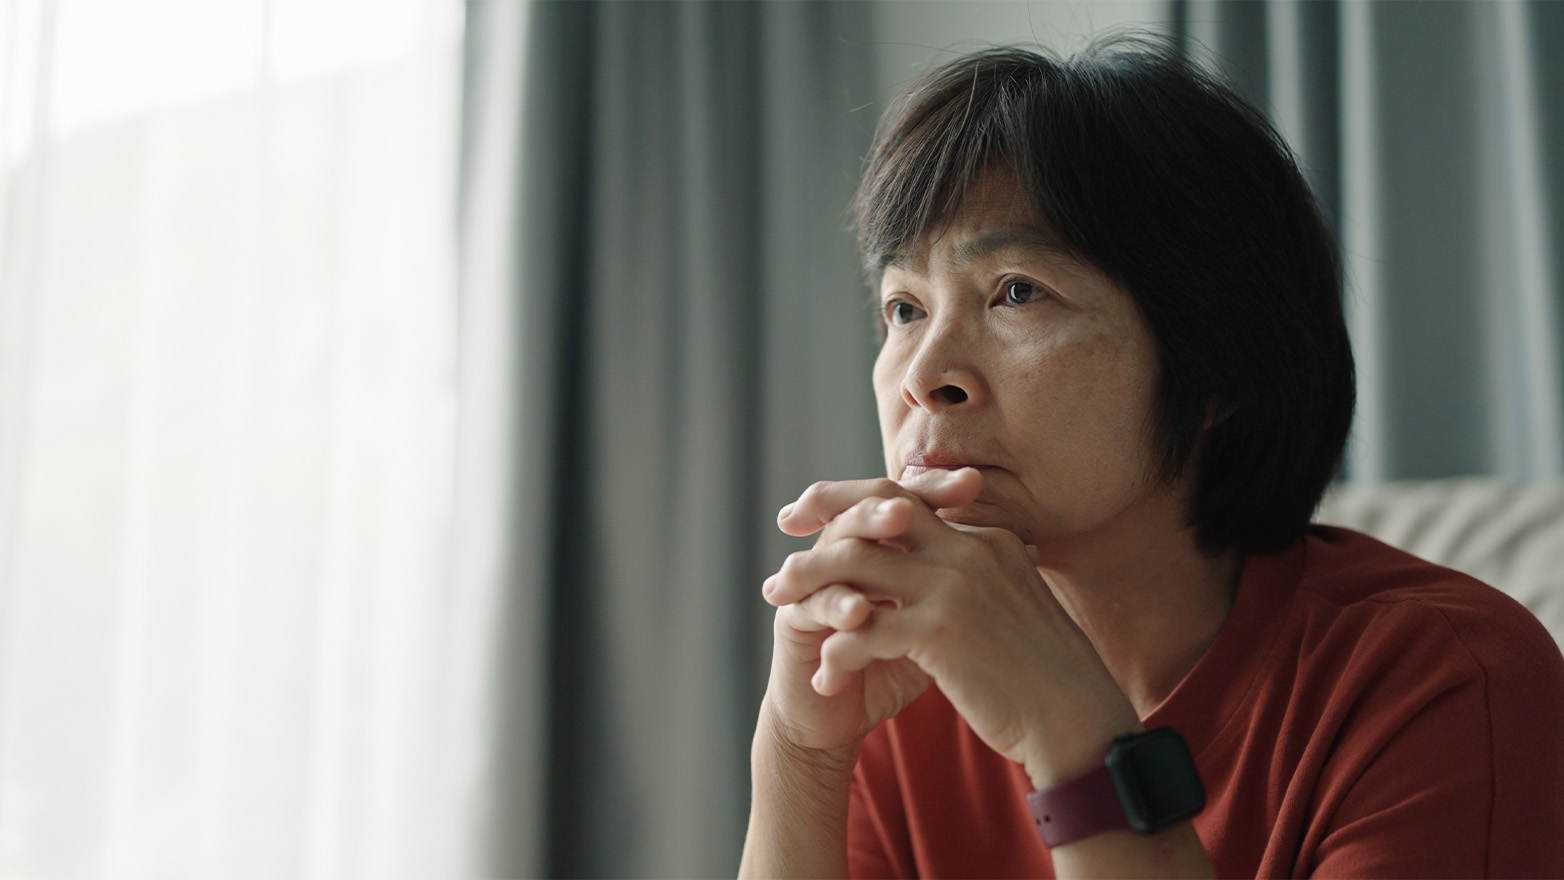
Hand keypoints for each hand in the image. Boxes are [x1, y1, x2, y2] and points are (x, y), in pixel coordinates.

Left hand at [765, 469, 1139, 786]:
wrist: (1078, 721)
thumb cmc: (1045, 674)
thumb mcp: (1012, 604)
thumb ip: (975, 576)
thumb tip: (935, 568)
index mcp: (986, 538)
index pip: (908, 497)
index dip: (857, 498)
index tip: (817, 506)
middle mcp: (970, 549)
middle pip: (877, 507)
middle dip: (823, 513)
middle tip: (784, 531)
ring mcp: (954, 587)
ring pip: (857, 563)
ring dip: (810, 581)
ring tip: (779, 603)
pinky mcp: (940, 632)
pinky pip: (863, 632)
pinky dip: (836, 655)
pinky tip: (823, 678)